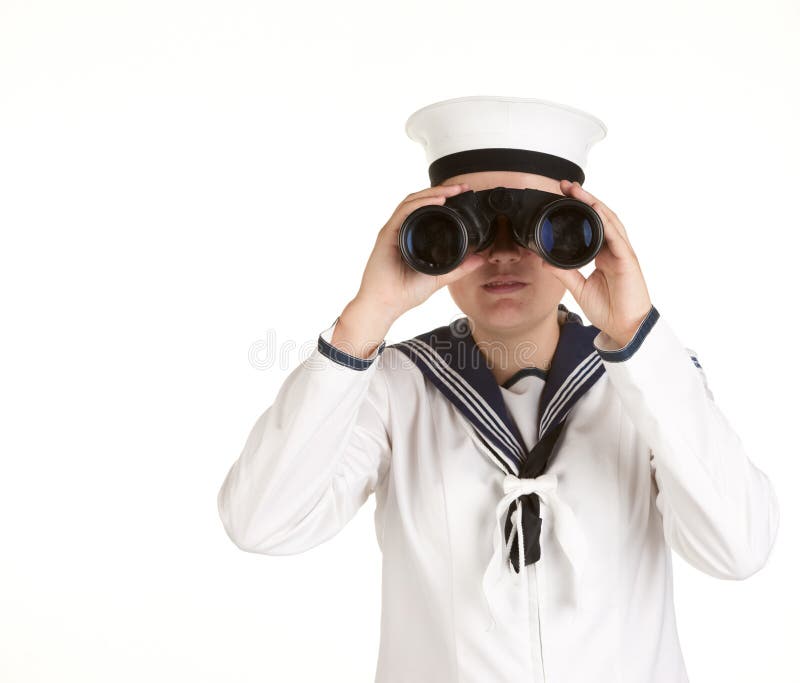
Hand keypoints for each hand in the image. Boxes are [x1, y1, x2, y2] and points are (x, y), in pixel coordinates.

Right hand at [353, 182, 484, 324]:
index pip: (428, 211)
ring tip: (452, 191)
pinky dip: (420, 203)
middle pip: (421, 201)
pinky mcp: (387, 235)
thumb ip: (459, 268)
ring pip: (412, 202)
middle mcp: (401, 230)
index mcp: (411, 237)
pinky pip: (404, 212)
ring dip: (433, 193)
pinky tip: (436, 201)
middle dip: (442, 191)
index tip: (463, 194)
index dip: (445, 199)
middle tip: (462, 187)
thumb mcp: (439, 278)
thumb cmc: (404, 293)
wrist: (385, 305)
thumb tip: (480, 259)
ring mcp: (393, 231)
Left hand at [541, 180, 652, 347]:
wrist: (624, 328)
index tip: (562, 198)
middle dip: (584, 200)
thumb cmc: (608, 309)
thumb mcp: (579, 289)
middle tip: (566, 185)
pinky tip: (597, 210)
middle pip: (600, 218)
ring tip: (578, 190)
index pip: (591, 226)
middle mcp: (614, 250)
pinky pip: (617, 237)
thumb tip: (545, 261)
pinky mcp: (628, 261)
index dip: (579, 210)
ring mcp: (622, 253)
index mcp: (604, 255)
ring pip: (609, 221)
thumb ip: (565, 274)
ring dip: (594, 204)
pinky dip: (606, 222)